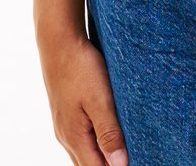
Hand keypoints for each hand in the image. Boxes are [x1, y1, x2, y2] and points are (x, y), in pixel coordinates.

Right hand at [38, 31, 128, 165]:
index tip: (137, 161)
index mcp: (75, 138)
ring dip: (101, 157)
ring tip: (123, 152)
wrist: (59, 41)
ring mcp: (64, 125)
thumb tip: (120, 165)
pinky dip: (94, 144)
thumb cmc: (81, 68)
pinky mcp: (66, 113)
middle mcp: (66, 136)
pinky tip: (106, 136)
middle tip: (134, 157)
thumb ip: (109, 133)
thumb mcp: (100, 100)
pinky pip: (81, 139)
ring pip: (83, 153)